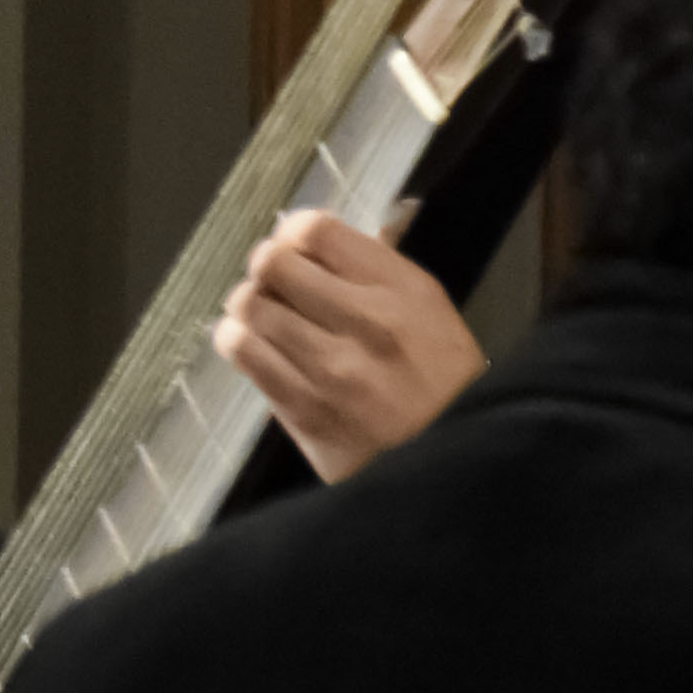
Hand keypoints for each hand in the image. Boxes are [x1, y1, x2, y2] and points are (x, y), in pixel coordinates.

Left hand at [209, 213, 484, 482]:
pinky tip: (254, 344)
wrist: (452, 462)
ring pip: (249, 308)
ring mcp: (330, 370)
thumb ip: (375, 268)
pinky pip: (244, 355)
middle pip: (273, 264)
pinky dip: (239, 340)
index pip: (316, 231)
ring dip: (249, 305)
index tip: (295, 248)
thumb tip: (318, 239)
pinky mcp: (303, 411)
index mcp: (400, 289)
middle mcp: (364, 322)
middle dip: (267, 268)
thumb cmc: (444, 381)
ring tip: (263, 316)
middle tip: (274, 283)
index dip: (293, 233)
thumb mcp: (430, 309)